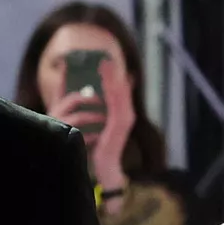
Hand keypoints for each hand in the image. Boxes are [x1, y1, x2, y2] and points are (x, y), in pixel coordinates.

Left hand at [90, 55, 136, 192]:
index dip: (115, 76)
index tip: (108, 62)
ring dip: (113, 78)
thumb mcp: (102, 126)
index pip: (120, 91)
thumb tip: (96, 102)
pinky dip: (113, 92)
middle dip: (114, 73)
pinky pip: (116, 104)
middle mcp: (127, 115)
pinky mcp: (120, 125)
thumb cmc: (102, 148)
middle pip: (121, 89)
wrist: (107, 166)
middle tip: (106, 57)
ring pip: (119, 94)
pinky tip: (107, 82)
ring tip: (105, 65)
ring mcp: (125, 119)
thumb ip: (102, 113)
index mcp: (123, 114)